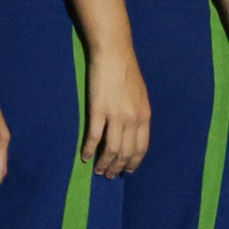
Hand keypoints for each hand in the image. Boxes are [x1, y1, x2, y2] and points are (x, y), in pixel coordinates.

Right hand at [82, 46, 151, 177]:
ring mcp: (116, 115)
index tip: (128, 171)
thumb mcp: (140, 95)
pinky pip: (94, 137)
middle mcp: (133, 119)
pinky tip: (84, 157)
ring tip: (98, 171)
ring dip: (104, 163)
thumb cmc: (126, 71)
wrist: (114, 53)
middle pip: (126, 152)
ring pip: (111, 149)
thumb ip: (138, 113)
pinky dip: (89, 150)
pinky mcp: (99, 110)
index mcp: (144, 115)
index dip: (134, 162)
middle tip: (109, 175)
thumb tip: (134, 130)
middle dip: (118, 167)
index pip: (141, 147)